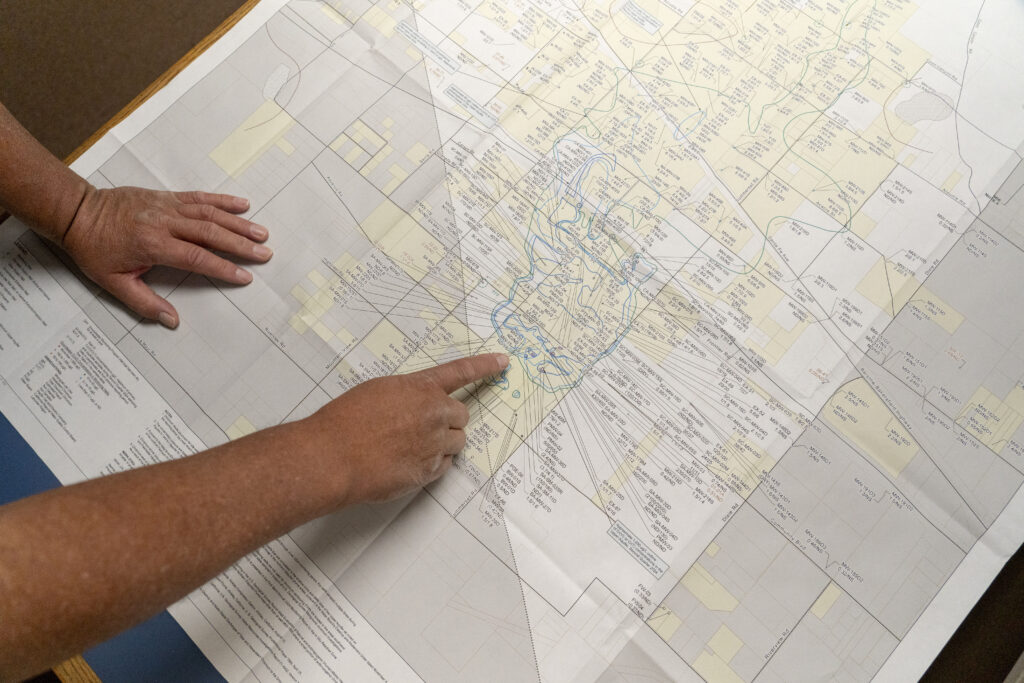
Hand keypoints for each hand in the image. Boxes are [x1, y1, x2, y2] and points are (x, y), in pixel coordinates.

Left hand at [62, 186, 271, 327]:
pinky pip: (199, 197)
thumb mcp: (113, 282)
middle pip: (210, 232)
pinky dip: (222, 200)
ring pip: (209, 213)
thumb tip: (171, 321)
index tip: (243, 276)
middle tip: (264, 253)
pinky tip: (242, 204)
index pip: (195, 258)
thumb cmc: (94, 248)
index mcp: (152, 244)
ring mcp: (167, 206)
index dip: (222, 268)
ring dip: (238, 223)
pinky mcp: (167, 196)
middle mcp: (164, 222)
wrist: (78, 212)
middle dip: (240, 244)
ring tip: (261, 233)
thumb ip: (144, 302)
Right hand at [303, 353, 509, 504]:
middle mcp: (433, 413)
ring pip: (457, 442)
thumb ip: (406, 396)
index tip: (502, 361)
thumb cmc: (344, 422)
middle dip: (449, 421)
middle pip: (462, 415)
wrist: (332, 456)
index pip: (461, 372)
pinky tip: (407, 462)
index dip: (484, 366)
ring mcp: (434, 443)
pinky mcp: (429, 471)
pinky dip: (432, 464)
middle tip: (423, 427)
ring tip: (410, 446)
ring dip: (443, 443)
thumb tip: (416, 405)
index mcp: (420, 388)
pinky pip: (444, 465)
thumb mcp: (377, 392)